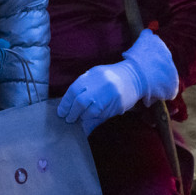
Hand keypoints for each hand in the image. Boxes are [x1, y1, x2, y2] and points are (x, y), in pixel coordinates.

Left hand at [57, 29, 177, 133]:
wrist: (134, 77)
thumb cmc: (110, 78)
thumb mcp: (95, 78)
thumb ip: (83, 90)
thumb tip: (67, 108)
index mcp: (92, 75)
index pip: (74, 90)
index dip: (66, 103)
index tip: (61, 112)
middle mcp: (101, 83)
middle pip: (81, 102)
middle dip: (73, 113)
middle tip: (69, 119)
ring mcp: (110, 94)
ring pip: (92, 111)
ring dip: (84, 118)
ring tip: (81, 119)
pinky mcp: (118, 104)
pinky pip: (102, 115)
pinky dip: (94, 119)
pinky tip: (92, 119)